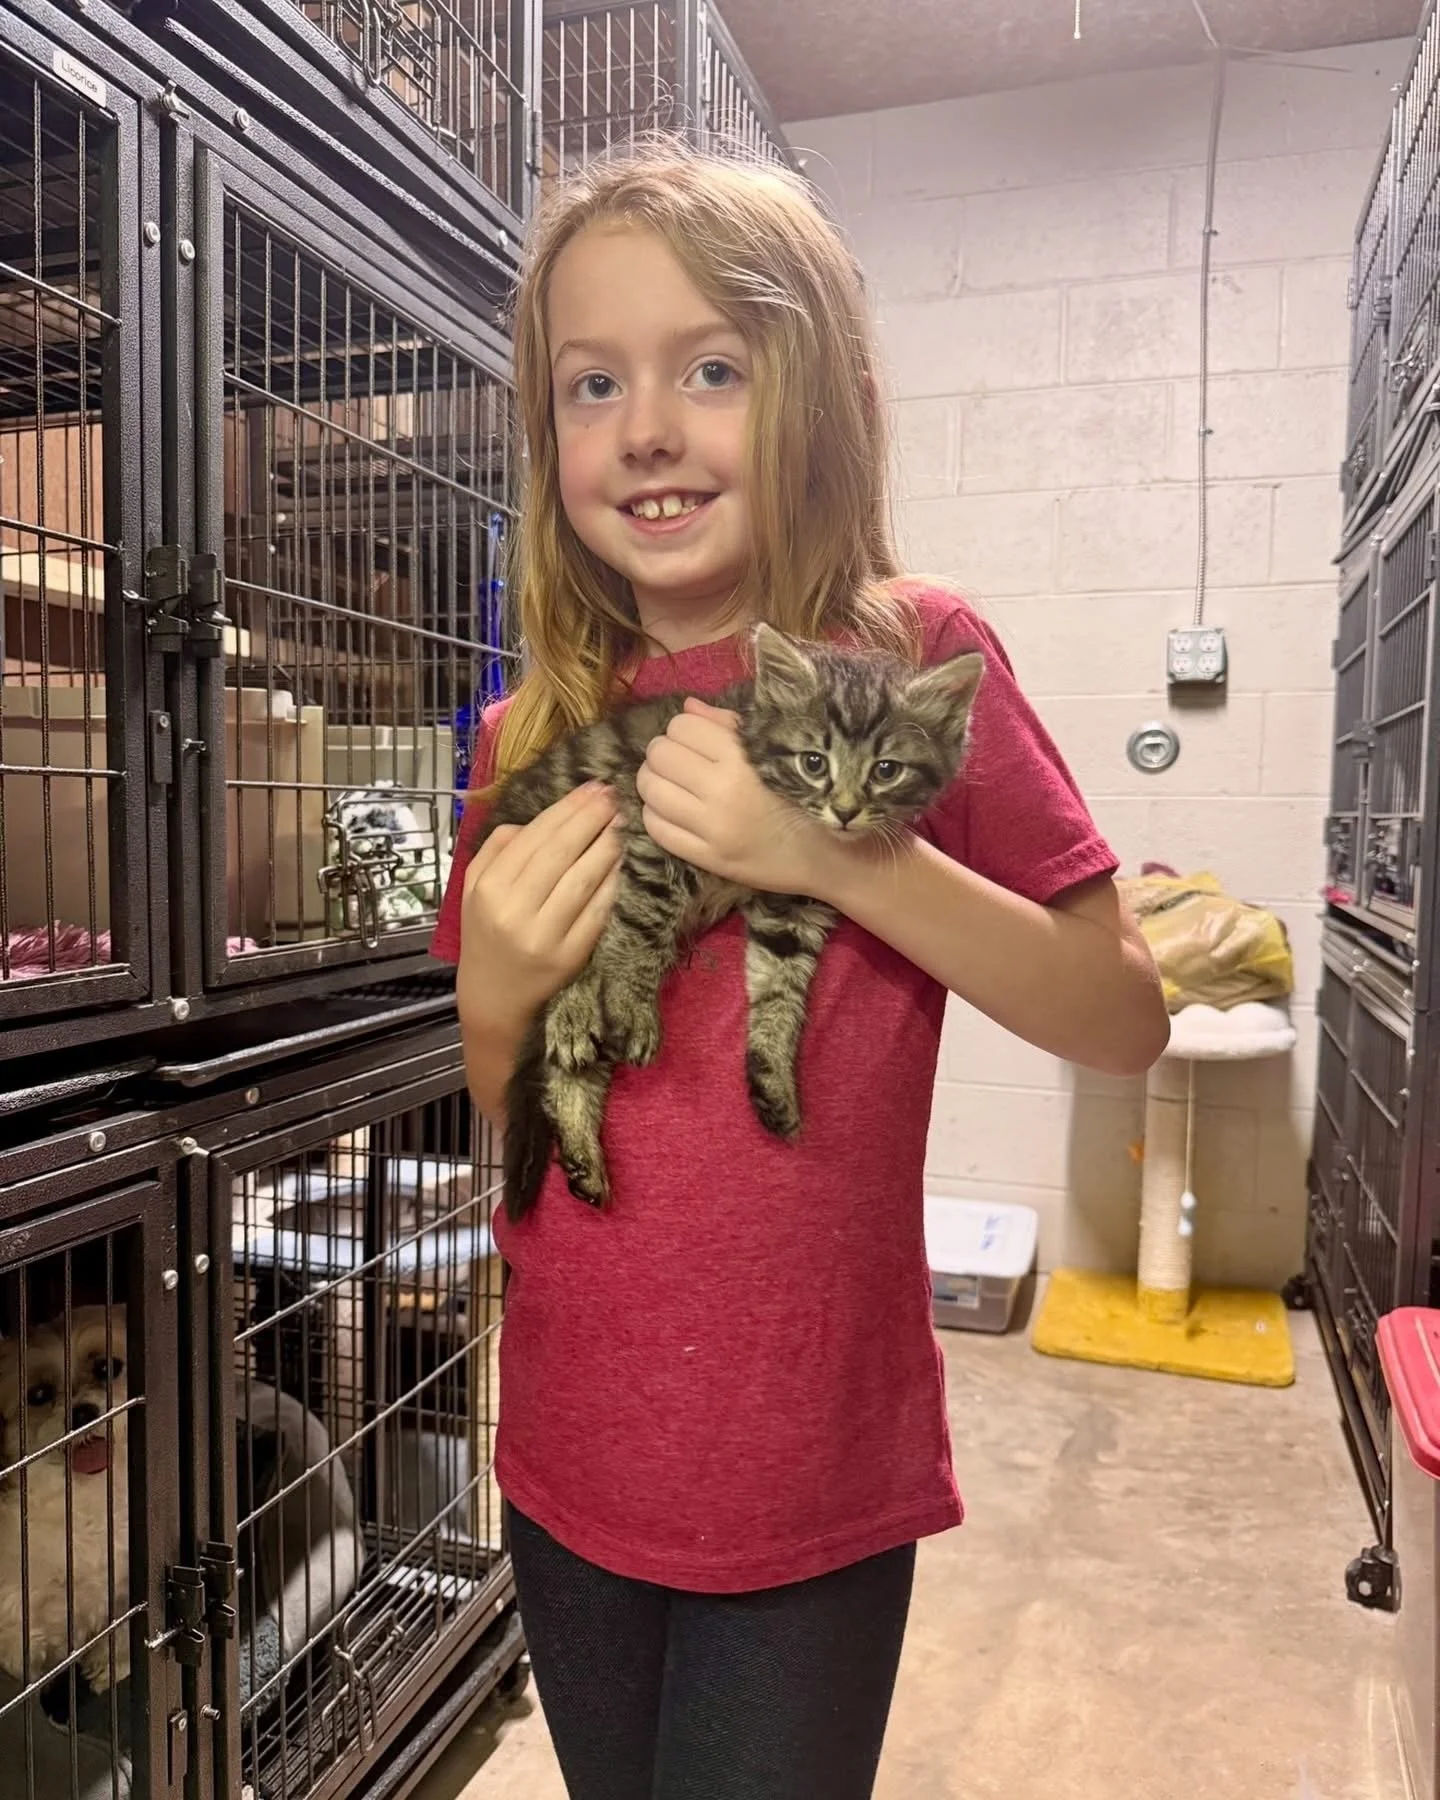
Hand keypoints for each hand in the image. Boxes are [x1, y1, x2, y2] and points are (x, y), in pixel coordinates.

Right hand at [457, 783, 621, 1032]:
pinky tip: (621, 864)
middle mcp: (513, 909)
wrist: (493, 996)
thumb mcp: (474, 888)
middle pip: (559, 853)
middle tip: (613, 797)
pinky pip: (596, 911)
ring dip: (606, 847)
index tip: (590, 789)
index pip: (533, 837)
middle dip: (590, 819)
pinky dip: (611, 884)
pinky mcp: (568, 956)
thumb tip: (537, 821)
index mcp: (488, 887)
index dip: (565, 809)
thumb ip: (497, 849)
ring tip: (621, 824)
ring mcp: (542, 935)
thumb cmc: (487, 934)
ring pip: (581, 879)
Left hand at [637, 698, 836, 895]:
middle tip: (678, 762)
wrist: (826, 856)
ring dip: (654, 782)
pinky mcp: (705, 858)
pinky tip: (671, 810)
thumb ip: (730, 727)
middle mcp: (723, 792)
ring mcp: (712, 829)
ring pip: (650, 790)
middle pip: (660, 754)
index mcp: (743, 760)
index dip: (683, 729)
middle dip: (664, 752)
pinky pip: (655, 828)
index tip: (693, 740)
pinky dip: (655, 814)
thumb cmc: (805, 797)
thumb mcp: (775, 754)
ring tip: (671, 784)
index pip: (682, 727)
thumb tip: (688, 708)